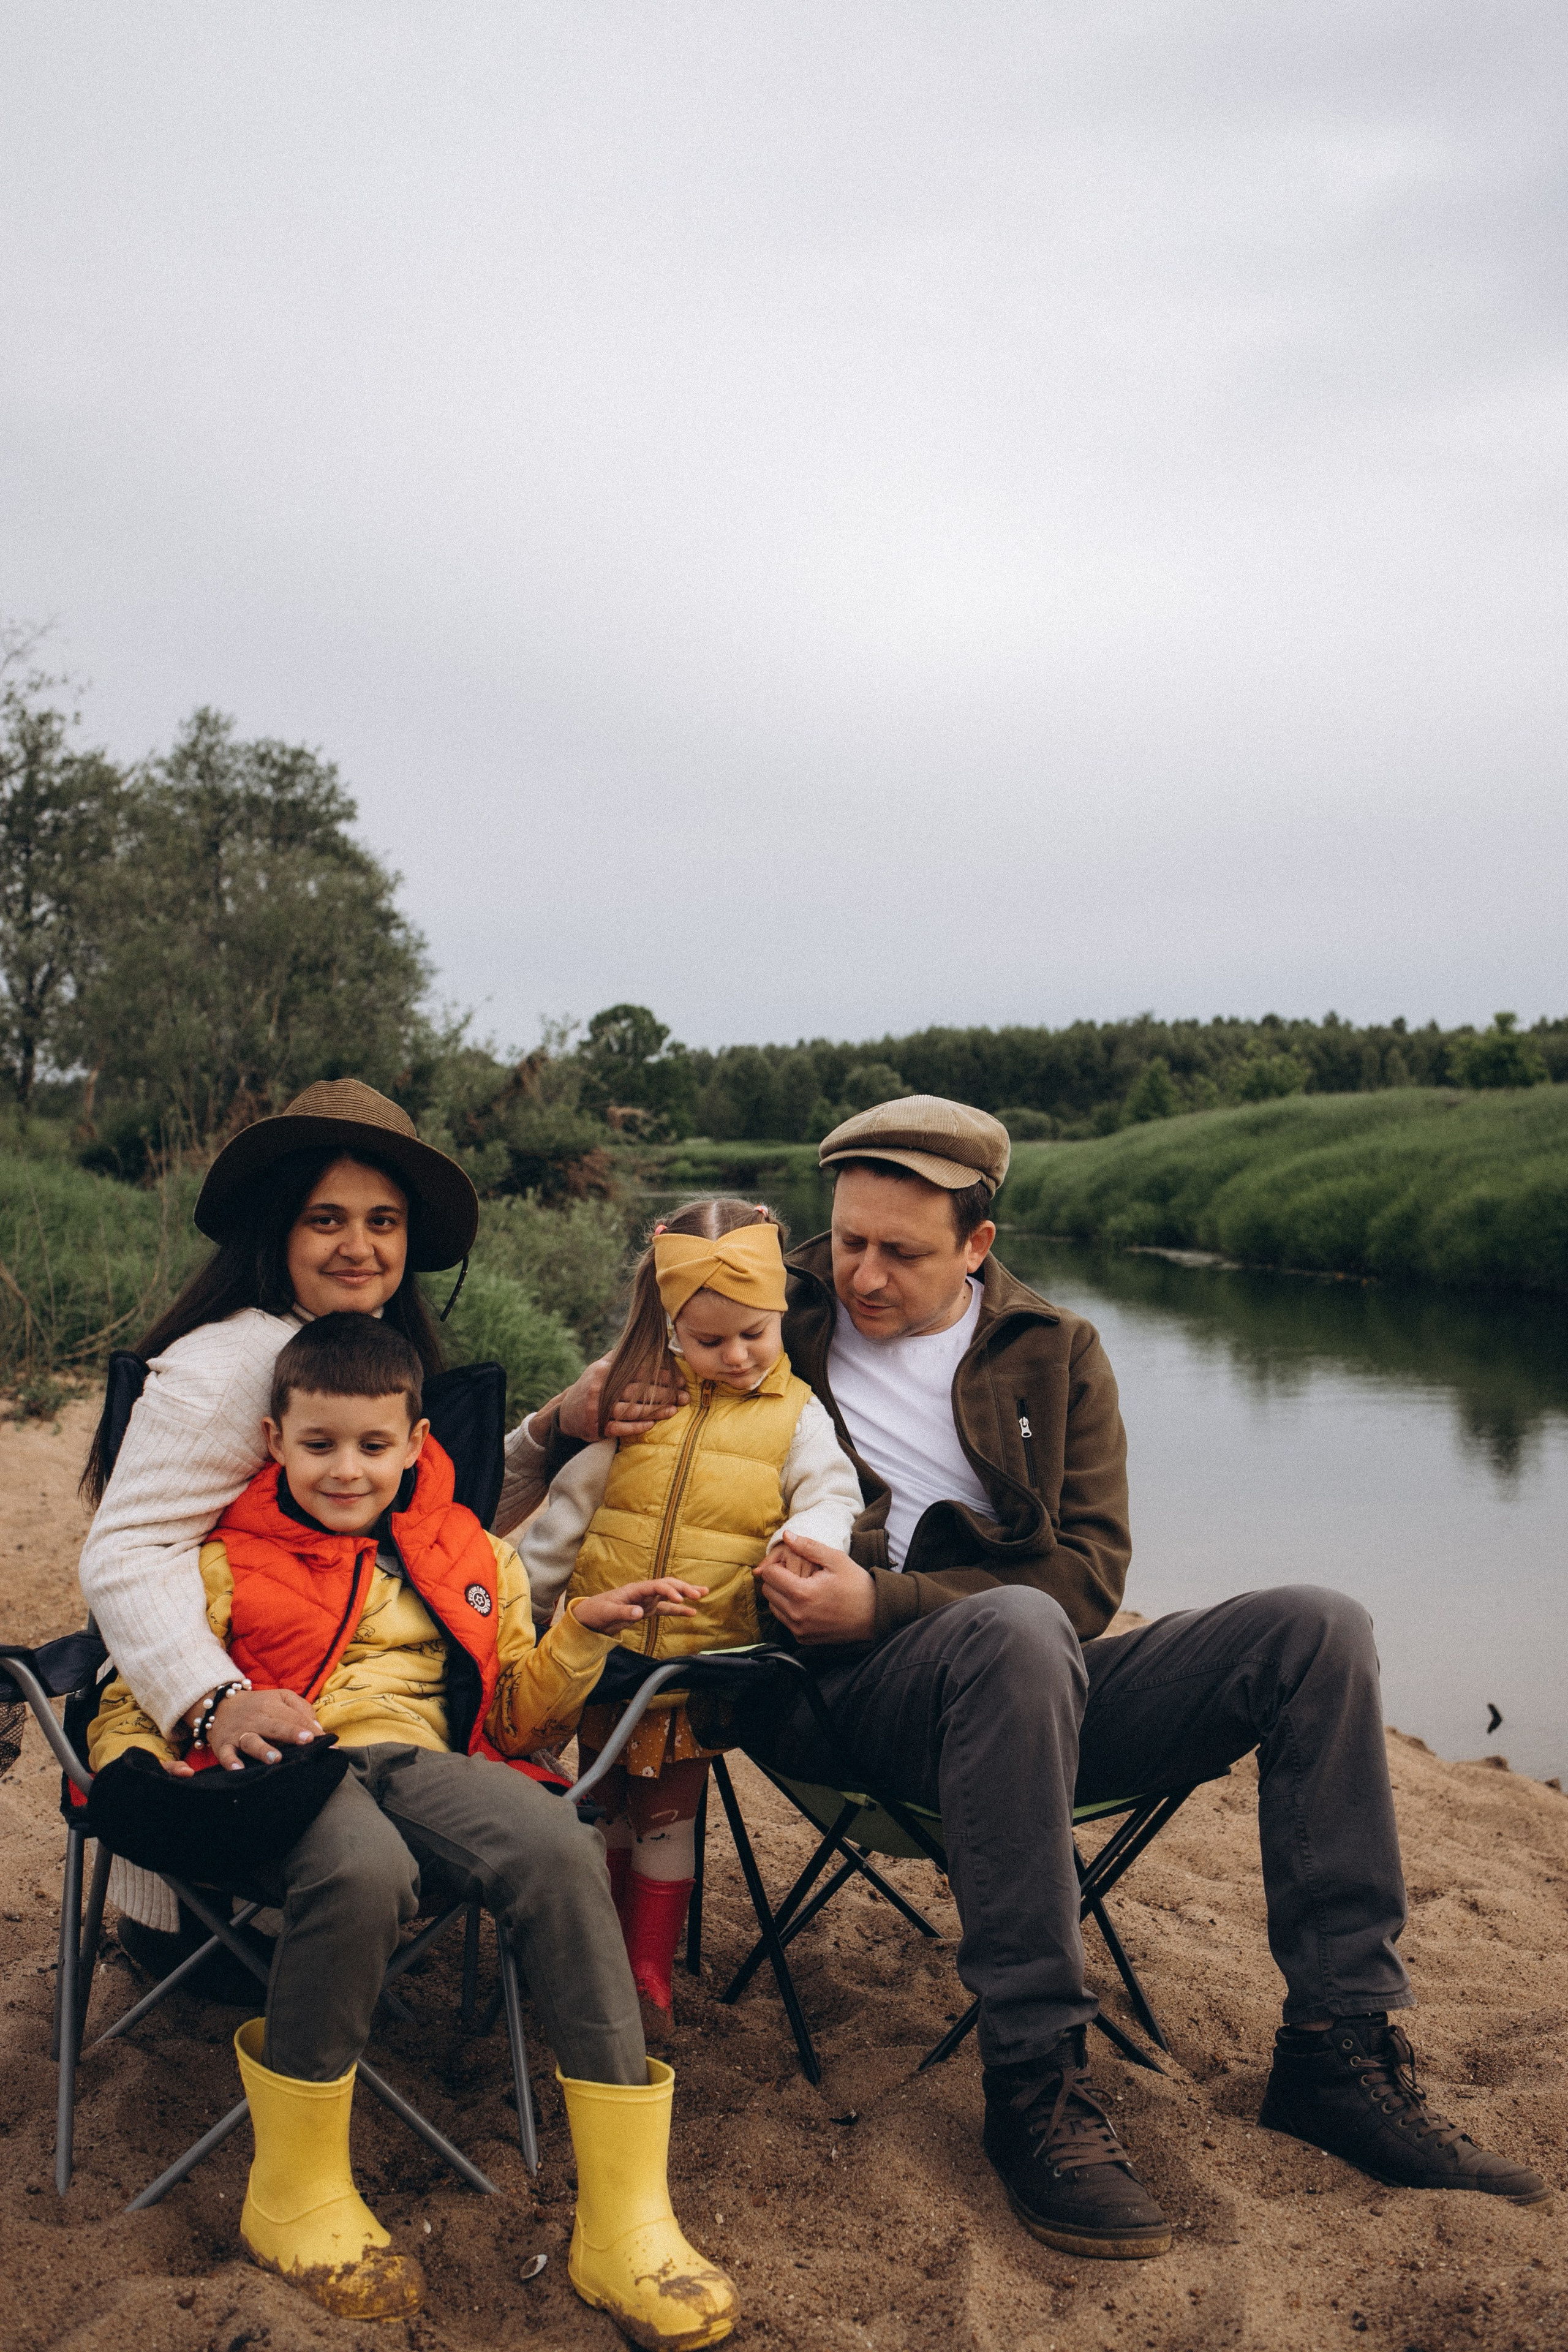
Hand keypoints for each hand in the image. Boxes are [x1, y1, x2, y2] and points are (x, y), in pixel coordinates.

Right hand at [183, 1686, 322, 1773]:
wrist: (220, 1704)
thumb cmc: (259, 1705)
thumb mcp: (281, 1697)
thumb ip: (301, 1709)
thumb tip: (317, 1729)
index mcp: (271, 1705)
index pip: (294, 1717)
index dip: (310, 1728)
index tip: (326, 1740)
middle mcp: (256, 1718)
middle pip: (276, 1726)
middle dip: (292, 1733)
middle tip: (308, 1741)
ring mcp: (239, 1733)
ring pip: (252, 1741)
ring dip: (263, 1750)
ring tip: (277, 1759)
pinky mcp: (223, 1745)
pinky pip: (226, 1754)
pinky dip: (231, 1761)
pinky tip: (239, 1768)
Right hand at [551, 1355, 683, 1443]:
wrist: (565, 1413)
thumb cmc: (590, 1387)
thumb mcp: (600, 1368)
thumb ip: (619, 1358)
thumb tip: (644, 1343)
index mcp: (604, 1371)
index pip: (637, 1372)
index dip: (660, 1376)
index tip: (679, 1380)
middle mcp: (600, 1390)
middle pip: (638, 1392)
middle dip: (664, 1394)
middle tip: (684, 1397)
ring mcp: (598, 1410)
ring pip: (631, 1410)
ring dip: (655, 1411)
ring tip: (674, 1411)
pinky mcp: (597, 1427)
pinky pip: (619, 1428)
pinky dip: (636, 1427)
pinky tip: (651, 1425)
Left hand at [572, 1578, 707, 1632]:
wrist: (590, 1617)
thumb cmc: (596, 1612)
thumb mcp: (607, 1613)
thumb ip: (623, 1612)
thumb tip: (640, 1612)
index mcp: (635, 1589)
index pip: (657, 1586)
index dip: (670, 1590)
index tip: (680, 1598)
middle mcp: (643, 1592)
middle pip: (667, 1585)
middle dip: (683, 1588)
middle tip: (699, 1594)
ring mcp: (646, 1600)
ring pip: (670, 1594)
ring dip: (686, 1593)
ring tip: (703, 1593)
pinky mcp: (646, 1610)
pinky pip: (666, 1608)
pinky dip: (678, 1610)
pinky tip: (692, 1612)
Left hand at [754, 1533, 875, 1643]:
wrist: (875, 1616)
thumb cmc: (857, 1586)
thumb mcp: (836, 1560)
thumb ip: (808, 1546)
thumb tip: (786, 1535)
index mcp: (802, 1593)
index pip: (768, 1574)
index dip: (777, 1564)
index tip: (791, 1562)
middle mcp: (796, 1615)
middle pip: (767, 1591)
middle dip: (776, 1579)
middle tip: (796, 1574)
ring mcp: (799, 1630)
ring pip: (773, 1607)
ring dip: (781, 1595)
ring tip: (802, 1587)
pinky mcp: (803, 1638)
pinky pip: (784, 1621)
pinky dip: (789, 1610)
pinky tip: (807, 1603)